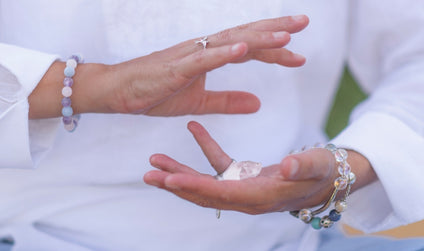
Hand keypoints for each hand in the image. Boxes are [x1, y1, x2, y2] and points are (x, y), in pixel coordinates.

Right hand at [29, 15, 308, 117]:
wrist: (118, 92)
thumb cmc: (155, 92)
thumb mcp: (199, 102)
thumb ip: (228, 101)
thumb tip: (258, 103)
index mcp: (210, 56)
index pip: (249, 48)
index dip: (274, 50)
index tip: (299, 55)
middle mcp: (203, 49)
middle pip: (245, 35)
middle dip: (276, 29)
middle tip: (304, 22)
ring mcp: (190, 56)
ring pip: (229, 42)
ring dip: (258, 37)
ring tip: (286, 34)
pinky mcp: (175, 67)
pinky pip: (203, 59)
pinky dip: (224, 52)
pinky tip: (244, 47)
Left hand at [144, 121, 375, 214]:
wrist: (327, 179)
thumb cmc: (324, 173)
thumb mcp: (318, 166)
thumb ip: (302, 166)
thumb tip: (286, 167)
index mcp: (259, 197)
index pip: (219, 194)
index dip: (193, 186)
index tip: (168, 179)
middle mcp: (245, 197)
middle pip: (203, 194)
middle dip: (175, 184)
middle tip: (148, 175)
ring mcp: (241, 187)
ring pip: (204, 182)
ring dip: (179, 171)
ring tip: (155, 160)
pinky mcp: (243, 176)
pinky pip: (219, 163)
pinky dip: (205, 147)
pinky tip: (193, 128)